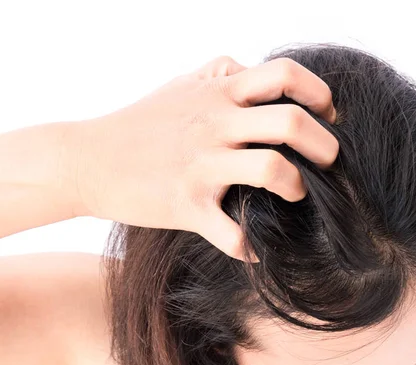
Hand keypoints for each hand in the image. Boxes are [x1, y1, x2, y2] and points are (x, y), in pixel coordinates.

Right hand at [73, 56, 337, 259]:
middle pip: (291, 123)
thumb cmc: (139, 122)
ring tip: (296, 195)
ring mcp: (202, 165)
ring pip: (272, 171)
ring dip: (297, 187)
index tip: (329, 114)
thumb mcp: (181, 85)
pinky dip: (251, 244)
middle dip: (326, 145)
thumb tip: (249, 67)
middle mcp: (216, 125)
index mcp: (219, 94)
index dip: (319, 92)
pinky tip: (255, 247)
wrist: (85, 159)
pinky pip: (232, 233)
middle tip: (330, 161)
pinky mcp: (187, 205)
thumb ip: (218, 73)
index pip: (285, 75)